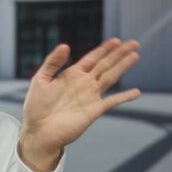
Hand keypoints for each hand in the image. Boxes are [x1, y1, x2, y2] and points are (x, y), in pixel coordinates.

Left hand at [19, 38, 140, 171]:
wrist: (38, 131)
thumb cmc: (35, 107)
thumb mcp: (40, 79)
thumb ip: (52, 62)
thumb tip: (65, 45)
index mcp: (71, 75)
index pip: (92, 58)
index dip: (104, 49)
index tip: (116, 40)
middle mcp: (83, 84)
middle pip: (105, 65)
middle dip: (119, 53)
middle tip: (134, 43)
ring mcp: (90, 97)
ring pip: (111, 77)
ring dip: (123, 67)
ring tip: (135, 55)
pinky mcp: (94, 111)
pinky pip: (112, 101)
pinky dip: (124, 97)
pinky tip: (136, 92)